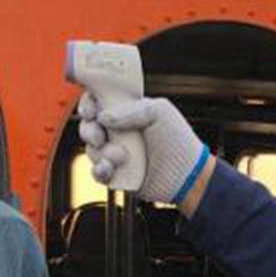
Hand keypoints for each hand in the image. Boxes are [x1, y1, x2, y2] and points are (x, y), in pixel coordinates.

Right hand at [77, 94, 207, 206]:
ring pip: (91, 150)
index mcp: (126, 112)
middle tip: (100, 135)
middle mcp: (119, 132)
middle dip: (89, 130)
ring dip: (102, 152)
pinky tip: (111, 167)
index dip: (89, 104)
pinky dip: (100, 169)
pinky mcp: (116, 174)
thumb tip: (103, 116)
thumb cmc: (178, 140)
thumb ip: (130, 109)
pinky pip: (97, 172)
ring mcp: (116, 153)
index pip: (98, 102)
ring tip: (122, 156)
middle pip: (88, 126)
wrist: (187, 174)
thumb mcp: (159, 112)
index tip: (91, 110)